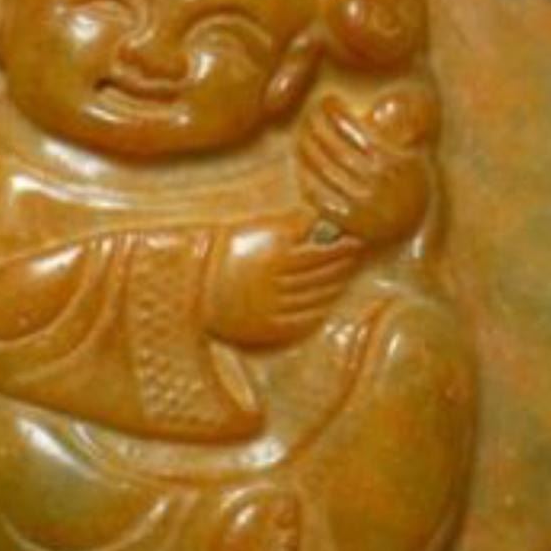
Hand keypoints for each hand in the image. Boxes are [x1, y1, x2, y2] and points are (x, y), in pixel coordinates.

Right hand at [206, 210, 364, 347]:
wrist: (195, 286)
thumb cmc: (227, 252)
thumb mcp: (256, 231)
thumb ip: (291, 228)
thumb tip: (323, 221)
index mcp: (273, 255)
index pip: (321, 253)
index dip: (342, 248)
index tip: (355, 241)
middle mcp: (276, 282)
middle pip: (321, 274)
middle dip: (342, 265)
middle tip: (355, 256)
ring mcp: (273, 307)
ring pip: (316, 297)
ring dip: (335, 286)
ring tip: (343, 275)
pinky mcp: (269, 328)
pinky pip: (304, 319)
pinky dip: (320, 309)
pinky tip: (327, 300)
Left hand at [296, 96, 429, 244]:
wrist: (416, 231)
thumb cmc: (413, 189)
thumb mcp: (414, 161)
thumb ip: (398, 140)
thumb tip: (384, 108)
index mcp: (391, 163)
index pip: (355, 131)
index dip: (336, 114)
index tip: (327, 102)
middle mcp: (375, 183)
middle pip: (336, 149)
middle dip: (317, 128)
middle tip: (309, 115)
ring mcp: (361, 204)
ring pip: (325, 171)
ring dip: (308, 150)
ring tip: (302, 135)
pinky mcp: (349, 222)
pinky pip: (321, 198)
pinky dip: (308, 181)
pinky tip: (302, 167)